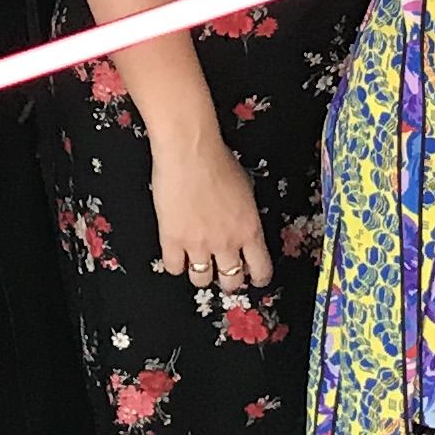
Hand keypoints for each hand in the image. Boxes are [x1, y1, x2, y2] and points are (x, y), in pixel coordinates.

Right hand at [149, 132, 274, 298]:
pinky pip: (174, 268)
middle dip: (230, 281)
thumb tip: (243, 223)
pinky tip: (177, 254)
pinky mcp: (172, 240)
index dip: (259, 278)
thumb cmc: (218, 162)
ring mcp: (198, 244)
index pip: (261, 269)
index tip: (255, 278)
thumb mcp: (246, 189)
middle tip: (224, 274)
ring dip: (202, 275)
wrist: (190, 153)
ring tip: (199, 264)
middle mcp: (226, 242)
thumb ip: (246, 215)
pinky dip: (176, 264)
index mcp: (249, 229)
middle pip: (231, 281)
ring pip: (202, 280)